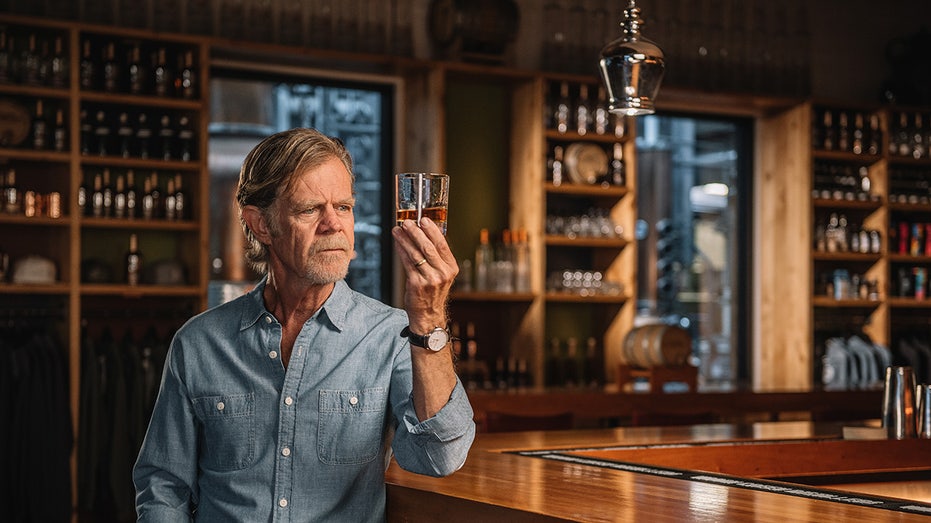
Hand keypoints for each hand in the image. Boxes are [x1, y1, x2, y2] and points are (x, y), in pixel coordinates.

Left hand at [391, 217, 458, 332]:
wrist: (428, 315)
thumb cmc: (432, 292)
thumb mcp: (441, 274)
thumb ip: (436, 257)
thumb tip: (423, 234)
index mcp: (451, 268)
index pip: (442, 244)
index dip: (432, 230)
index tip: (423, 219)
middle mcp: (442, 273)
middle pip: (428, 247)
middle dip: (416, 232)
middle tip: (407, 222)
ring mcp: (430, 279)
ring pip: (416, 254)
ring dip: (405, 239)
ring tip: (398, 230)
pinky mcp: (416, 284)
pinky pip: (407, 263)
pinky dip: (401, 251)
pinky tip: (397, 243)